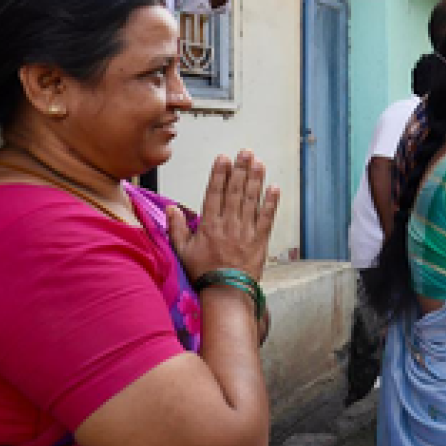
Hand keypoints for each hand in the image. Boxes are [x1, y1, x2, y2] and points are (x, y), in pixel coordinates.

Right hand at [169, 150, 279, 282]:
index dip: (219, 174)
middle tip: (245, 152)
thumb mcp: (183, 251)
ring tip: (258, 162)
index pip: (214, 193)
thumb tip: (171, 208)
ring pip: (251, 201)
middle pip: (235, 192)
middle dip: (240, 170)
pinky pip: (267, 218)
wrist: (226, 293)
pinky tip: (274, 188)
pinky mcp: (260, 240)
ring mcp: (245, 231)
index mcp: (209, 225)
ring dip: (255, 180)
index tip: (223, 158)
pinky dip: (271, 203)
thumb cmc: (203, 272)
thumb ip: (176, 228)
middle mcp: (228, 224)